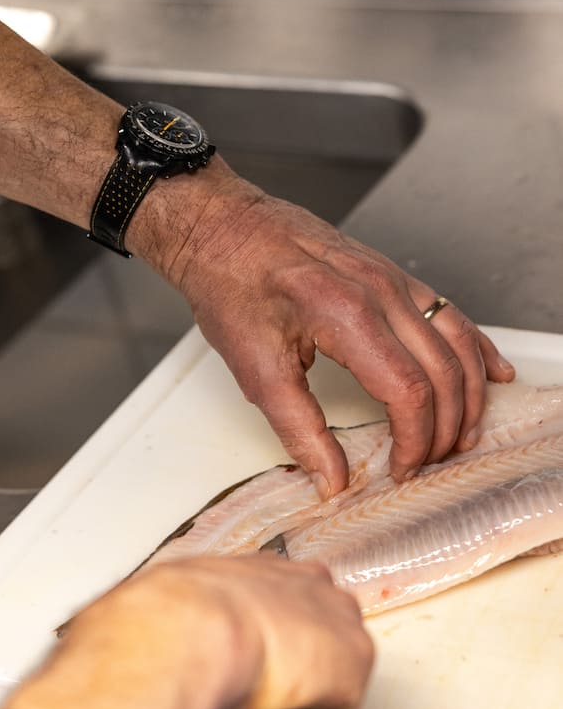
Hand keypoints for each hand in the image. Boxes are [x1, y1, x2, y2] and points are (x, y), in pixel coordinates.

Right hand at [0, 555, 372, 708]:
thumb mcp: (141, 612)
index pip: (273, 602)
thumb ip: (146, 626)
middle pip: (307, 641)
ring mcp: (331, 622)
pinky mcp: (348, 669)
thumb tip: (105, 641)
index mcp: (249, 568)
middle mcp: (299, 584)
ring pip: (315, 687)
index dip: (254, 645)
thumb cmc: (147, 624)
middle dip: (277, 682)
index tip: (228, 673)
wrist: (176, 632)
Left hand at [164, 170, 513, 494]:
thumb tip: (330, 480)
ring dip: (468, 393)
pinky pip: (447, 312)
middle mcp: (380, 290)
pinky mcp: (390, 272)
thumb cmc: (229, 285)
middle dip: (445, 427)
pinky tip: (489, 372)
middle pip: (443, 371)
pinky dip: (474, 347)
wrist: (219, 227)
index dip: (413, 441)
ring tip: (462, 435)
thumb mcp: (254, 368)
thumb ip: (298, 429)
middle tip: (429, 463)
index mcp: (346, 314)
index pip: (408, 391)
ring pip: (457, 341)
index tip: (401, 470)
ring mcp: (391, 276)